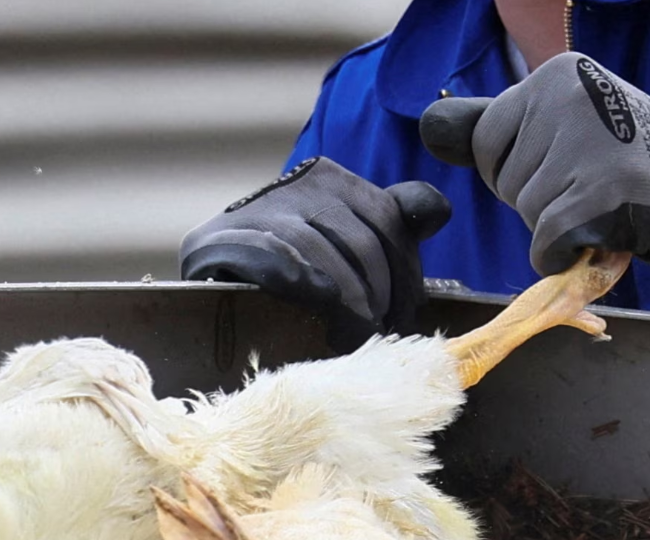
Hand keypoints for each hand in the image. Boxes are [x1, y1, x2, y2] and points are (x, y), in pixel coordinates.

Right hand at [179, 156, 451, 351]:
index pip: (388, 218)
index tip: (404, 317)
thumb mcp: (348, 250)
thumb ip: (391, 228)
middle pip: (359, 239)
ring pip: (322, 251)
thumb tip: (438, 210)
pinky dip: (307, 288)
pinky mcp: (214, 241)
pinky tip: (322, 315)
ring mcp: (252, 211)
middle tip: (379, 338)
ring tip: (352, 339)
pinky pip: (274, 259)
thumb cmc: (295, 282)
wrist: (211, 297)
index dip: (406, 273)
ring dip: (348, 303)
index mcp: (332, 179)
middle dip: (378, 296)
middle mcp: (294, 184)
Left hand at [419, 51, 649, 276]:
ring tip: (604, 201)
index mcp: (556, 76)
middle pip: (506, 179)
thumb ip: (498, 126)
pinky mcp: (604, 191)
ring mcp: (589, 142)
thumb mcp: (562, 122)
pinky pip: (547, 239)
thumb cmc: (624, 157)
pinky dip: (562, 252)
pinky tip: (598, 233)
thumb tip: (431, 127)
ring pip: (527, 210)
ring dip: (558, 223)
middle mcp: (570, 98)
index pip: (486, 140)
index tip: (560, 166)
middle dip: (540, 196)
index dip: (513, 169)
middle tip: (592, 184)